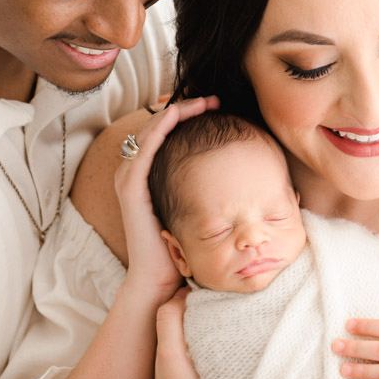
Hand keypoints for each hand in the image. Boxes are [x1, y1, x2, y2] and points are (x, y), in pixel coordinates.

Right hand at [115, 95, 219, 297]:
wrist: (162, 279)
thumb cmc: (183, 248)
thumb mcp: (199, 209)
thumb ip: (211, 188)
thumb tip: (249, 168)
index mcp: (149, 174)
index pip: (166, 133)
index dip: (189, 115)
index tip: (218, 107)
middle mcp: (135, 171)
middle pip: (158, 125)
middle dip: (185, 107)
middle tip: (214, 99)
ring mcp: (129, 178)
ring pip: (151, 130)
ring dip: (176, 112)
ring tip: (204, 102)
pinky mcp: (130, 187)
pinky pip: (145, 148)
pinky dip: (160, 127)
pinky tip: (178, 114)